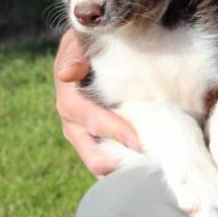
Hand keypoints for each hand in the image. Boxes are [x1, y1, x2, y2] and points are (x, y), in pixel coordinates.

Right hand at [54, 29, 139, 175]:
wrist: (90, 55)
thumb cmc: (88, 46)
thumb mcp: (79, 43)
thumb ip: (75, 54)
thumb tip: (67, 74)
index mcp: (69, 99)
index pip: (90, 120)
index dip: (113, 131)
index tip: (138, 141)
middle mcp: (74, 124)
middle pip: (92, 155)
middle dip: (118, 164)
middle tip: (149, 165)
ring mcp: (85, 136)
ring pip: (101, 164)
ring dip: (123, 171)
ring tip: (150, 173)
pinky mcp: (97, 141)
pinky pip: (110, 162)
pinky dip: (125, 168)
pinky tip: (146, 169)